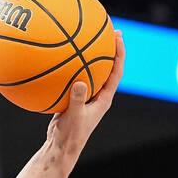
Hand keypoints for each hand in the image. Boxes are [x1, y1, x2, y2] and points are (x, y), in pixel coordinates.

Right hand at [45, 30, 124, 155]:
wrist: (60, 148)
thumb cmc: (70, 136)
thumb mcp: (73, 117)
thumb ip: (76, 100)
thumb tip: (79, 82)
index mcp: (103, 99)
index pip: (116, 72)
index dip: (119, 53)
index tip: (118, 36)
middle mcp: (98, 96)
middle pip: (108, 67)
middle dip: (109, 48)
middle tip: (109, 30)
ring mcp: (86, 97)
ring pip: (91, 72)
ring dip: (91, 56)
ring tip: (86, 38)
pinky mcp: (74, 99)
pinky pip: (74, 79)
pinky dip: (69, 68)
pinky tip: (58, 59)